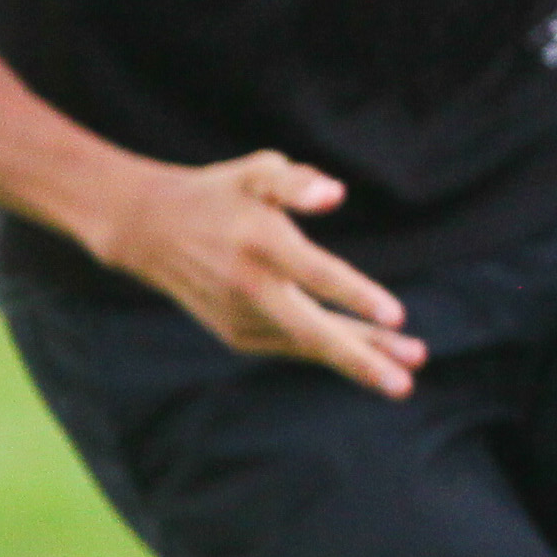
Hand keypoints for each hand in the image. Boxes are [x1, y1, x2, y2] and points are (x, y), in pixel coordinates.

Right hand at [89, 151, 425, 397]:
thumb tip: (335, 194)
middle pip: (312, 330)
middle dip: (361, 359)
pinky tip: (372, 355)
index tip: (397, 315)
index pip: (315, 273)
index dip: (356, 295)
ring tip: (407, 371)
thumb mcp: (255, 173)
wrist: (149, 231)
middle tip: (406, 383)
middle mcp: (249, 287)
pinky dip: (331, 350)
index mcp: (259, 242)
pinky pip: (295, 344)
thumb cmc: (218, 194)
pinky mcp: (238, 334)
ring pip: (309, 343)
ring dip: (359, 358)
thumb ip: (296, 182)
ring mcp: (240, 317)